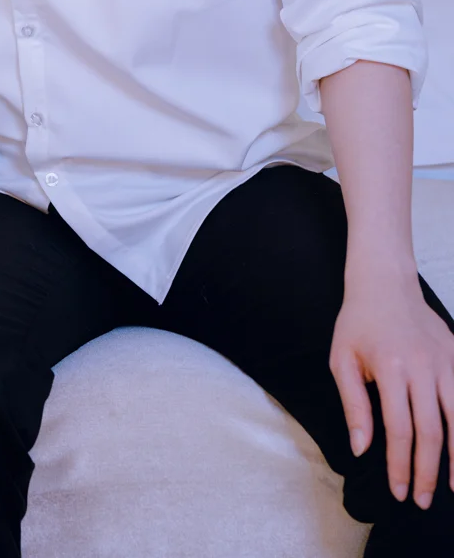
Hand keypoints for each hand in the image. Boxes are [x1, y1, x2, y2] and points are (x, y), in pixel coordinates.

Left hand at [331, 271, 453, 507]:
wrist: (385, 282)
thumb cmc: (358, 323)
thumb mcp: (341, 359)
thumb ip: (353, 405)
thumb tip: (362, 449)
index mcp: (390, 368)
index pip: (399, 429)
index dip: (400, 465)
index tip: (398, 491)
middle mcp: (422, 366)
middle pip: (431, 431)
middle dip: (427, 471)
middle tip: (423, 500)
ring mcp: (444, 362)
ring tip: (453, 487)